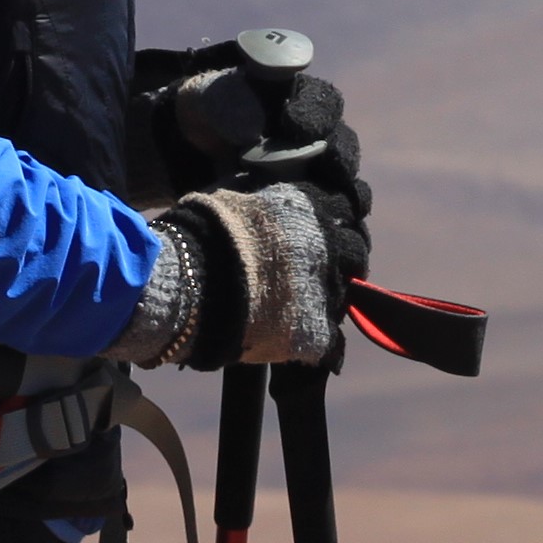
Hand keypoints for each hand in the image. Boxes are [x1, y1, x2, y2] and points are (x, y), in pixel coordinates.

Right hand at [110, 181, 351, 369]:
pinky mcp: (315, 333)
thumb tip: (262, 194)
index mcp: (307, 207)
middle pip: (355, 250)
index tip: (329, 228)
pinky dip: (326, 346)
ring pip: (347, 295)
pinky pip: (334, 344)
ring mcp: (325, 290)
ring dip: (332, 298)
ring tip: (311, 306)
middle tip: (322, 269)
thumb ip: (261, 198)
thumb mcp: (233, 198)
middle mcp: (326, 245)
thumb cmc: (198, 236)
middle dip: (344, 258)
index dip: (335, 221)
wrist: (186, 285)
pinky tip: (316, 347)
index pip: (344, 206)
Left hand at [128, 30, 370, 220]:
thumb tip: (254, 131)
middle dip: (337, 158)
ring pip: (348, 188)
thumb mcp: (208, 97)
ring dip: (344, 198)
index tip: (292, 125)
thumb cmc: (201, 112)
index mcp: (299, 100)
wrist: (182, 149)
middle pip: (344, 148)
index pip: (325, 102)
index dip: (315, 114)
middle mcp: (317, 138)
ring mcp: (316, 176)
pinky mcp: (308, 211)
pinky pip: (336, 224)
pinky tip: (330, 244)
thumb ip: (231, 104)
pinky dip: (339, 234)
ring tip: (332, 209)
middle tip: (323, 166)